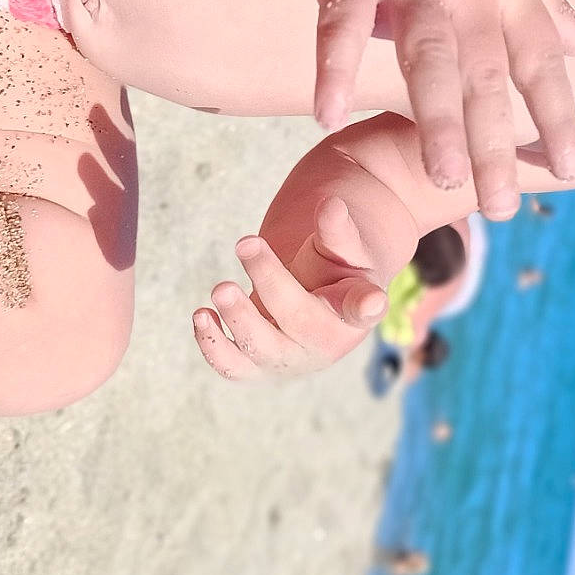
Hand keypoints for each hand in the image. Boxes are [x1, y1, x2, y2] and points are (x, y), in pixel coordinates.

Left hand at [192, 198, 388, 380]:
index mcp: (356, 309)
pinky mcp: (261, 369)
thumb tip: (331, 205)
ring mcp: (292, 360)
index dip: (366, 306)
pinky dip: (213, 346)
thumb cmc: (333, 270)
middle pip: (298, 320)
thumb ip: (336, 229)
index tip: (372, 300)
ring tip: (220, 287)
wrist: (314, 304)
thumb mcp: (342, 247)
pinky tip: (202, 314)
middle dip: (270, 283)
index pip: (362, 308)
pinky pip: (234, 368)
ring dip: (238, 319)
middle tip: (245, 242)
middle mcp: (327, 343)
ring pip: (261, 349)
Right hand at [311, 0, 574, 217]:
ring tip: (443, 177)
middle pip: (485, 73)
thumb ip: (548, 5)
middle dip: (495, 142)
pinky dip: (331, 68)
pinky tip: (327, 114)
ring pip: (426, 55)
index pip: (541, 63)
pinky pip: (339, 23)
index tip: (574, 169)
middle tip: (502, 205)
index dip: (558, 116)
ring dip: (436, 117)